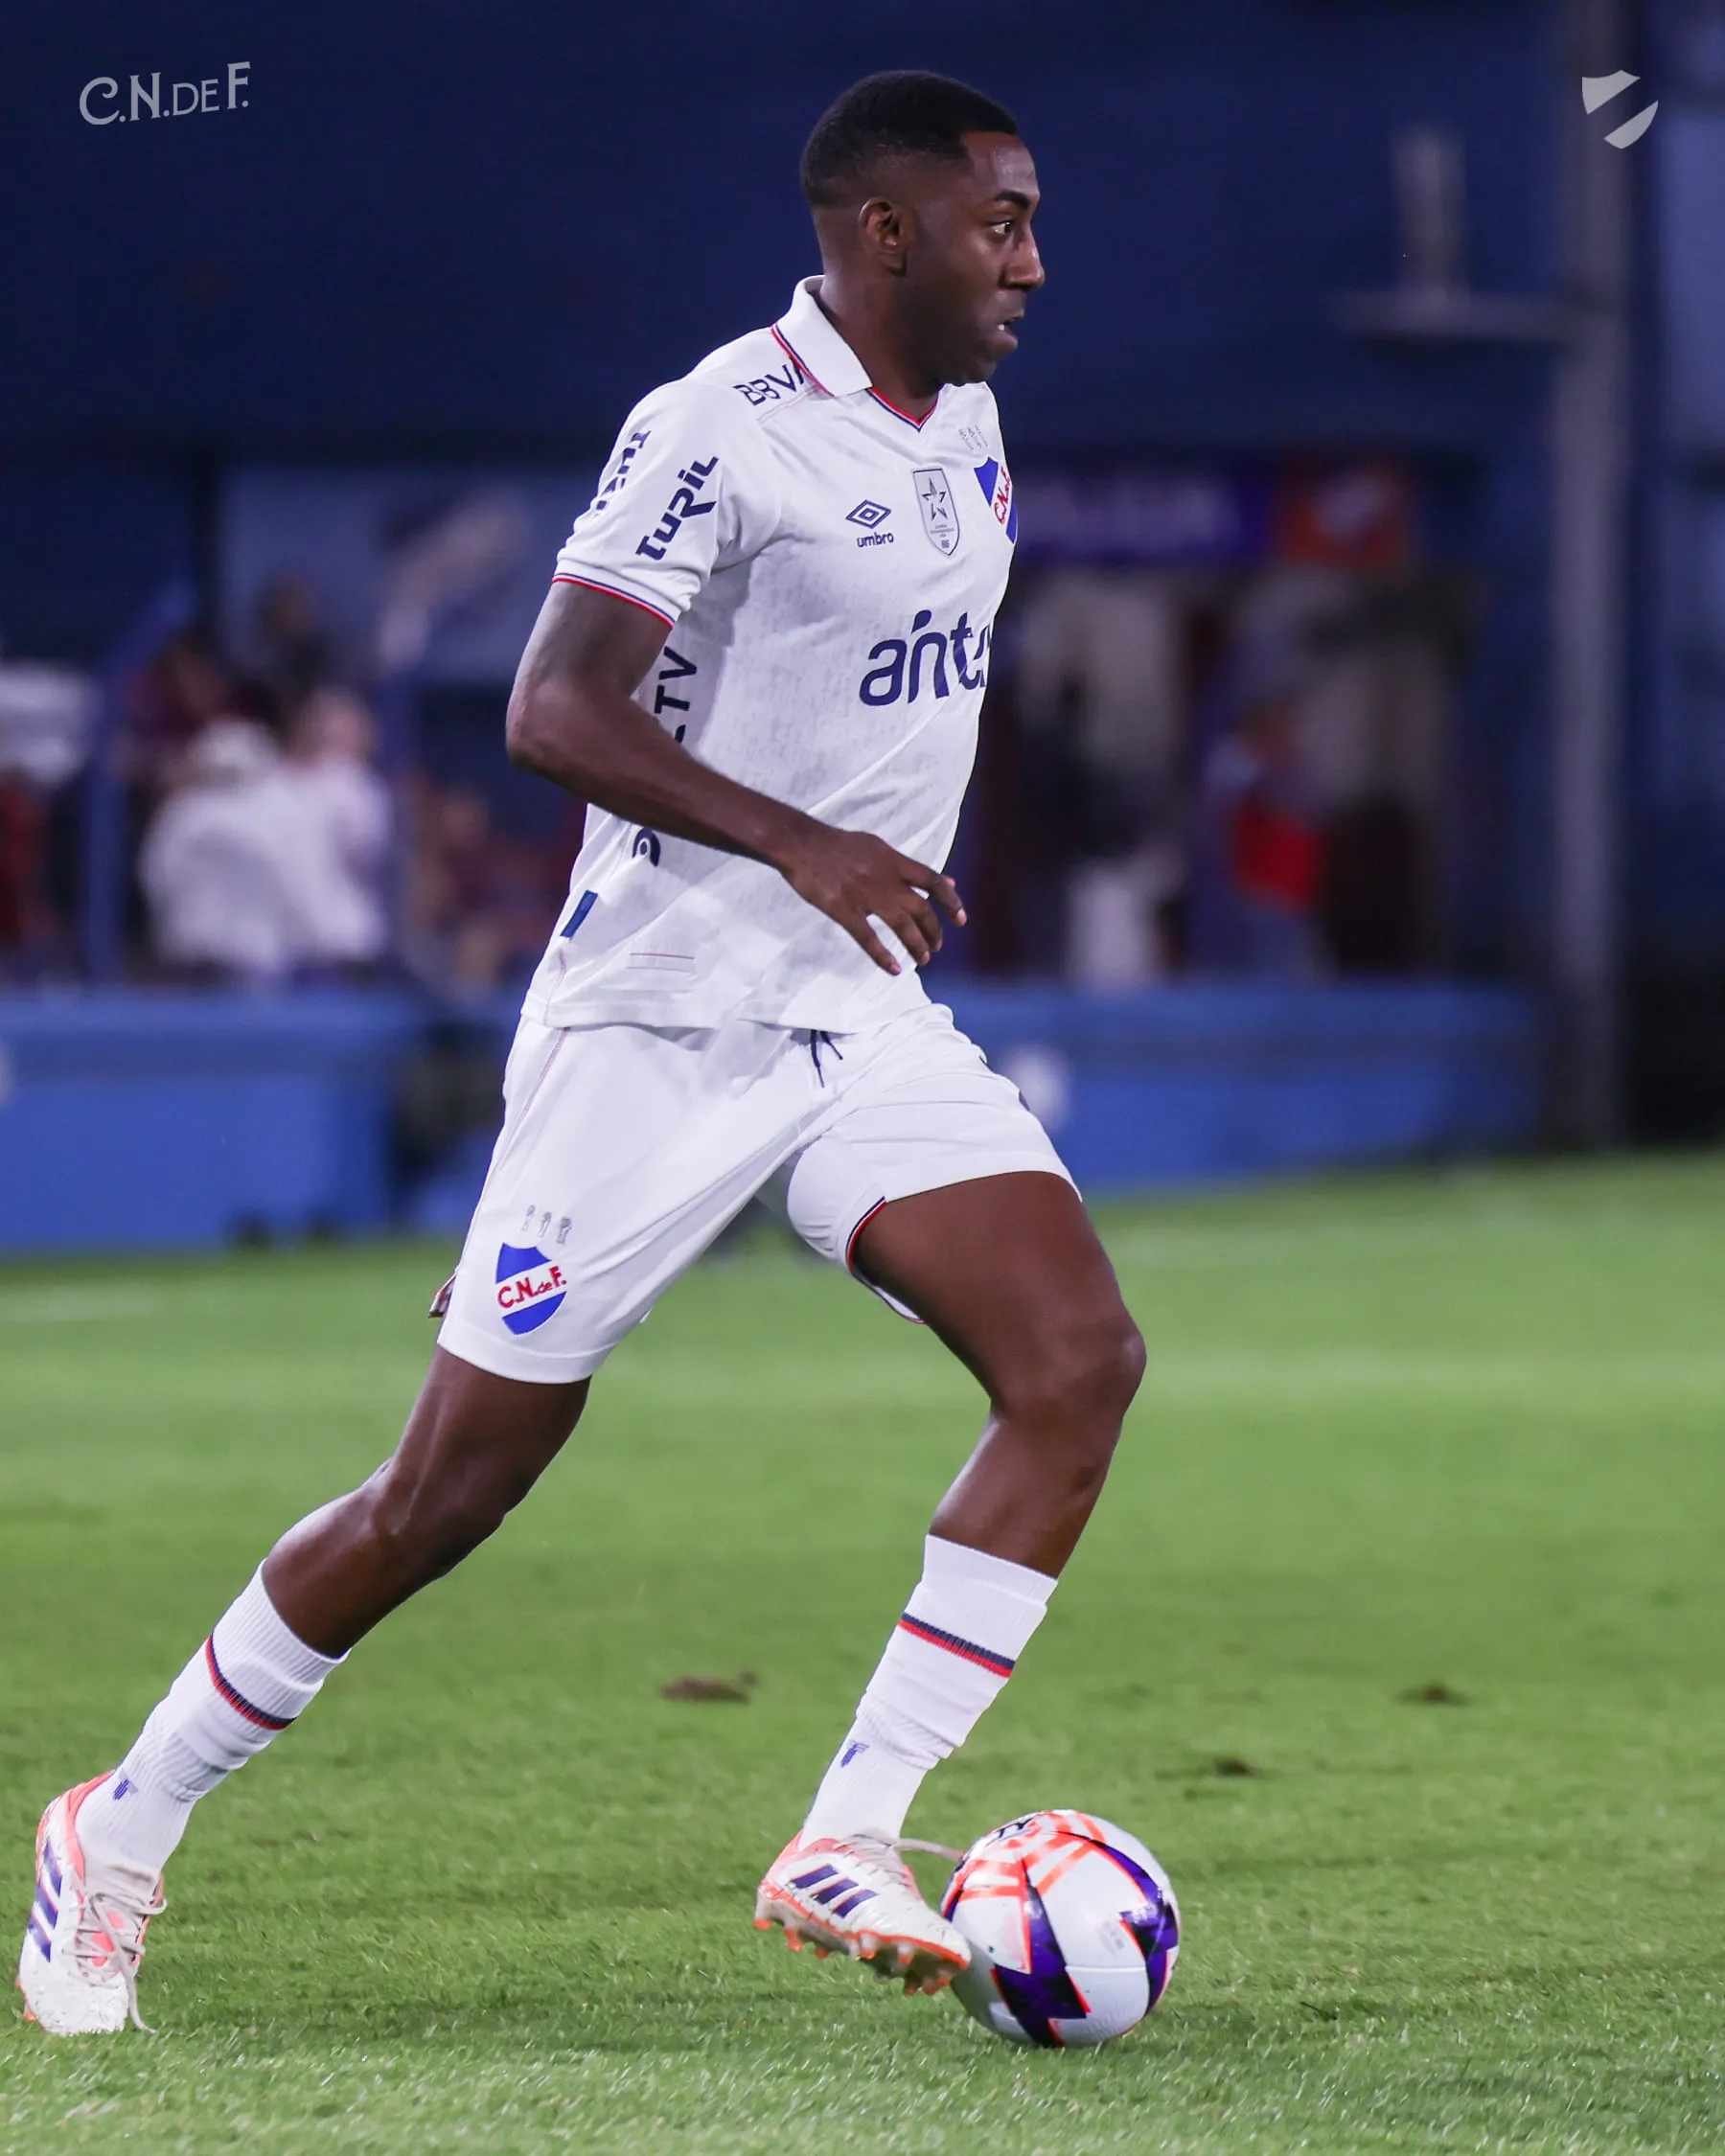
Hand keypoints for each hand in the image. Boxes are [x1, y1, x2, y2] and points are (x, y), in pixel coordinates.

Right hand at [772, 820, 965, 973]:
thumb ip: (910, 867)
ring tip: (923, 959)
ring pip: (901, 925)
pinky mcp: (844, 910)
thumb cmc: (840, 845)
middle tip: (936, 946)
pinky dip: (882, 955)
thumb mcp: (879, 848)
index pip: (933, 882)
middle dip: (934, 931)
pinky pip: (868, 938)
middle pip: (921, 909)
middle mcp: (886, 880)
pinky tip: (894, 969)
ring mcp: (866, 896)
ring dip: (916, 945)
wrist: (803, 844)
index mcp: (895, 861)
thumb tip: (946, 881)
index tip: (961, 920)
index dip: (951, 902)